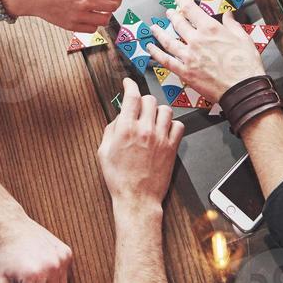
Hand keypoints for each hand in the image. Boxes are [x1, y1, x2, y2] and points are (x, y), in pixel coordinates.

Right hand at [0, 0, 134, 31]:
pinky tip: (89, 18)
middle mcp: (86, 0)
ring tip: (101, 10)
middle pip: (113, 7)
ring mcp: (80, 14)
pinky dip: (94, 25)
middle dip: (116, 3)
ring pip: (105, 20)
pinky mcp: (72, 25)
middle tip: (114, 0)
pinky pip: (92, 29)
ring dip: (106, 15)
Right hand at [98, 77, 183, 208]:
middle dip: (143, 100)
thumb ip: (110, 130)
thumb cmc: (119, 178)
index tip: (128, 83)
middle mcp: (144, 129)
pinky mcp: (171, 148)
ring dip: (158, 111)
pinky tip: (165, 129)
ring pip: (165, 109)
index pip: (131, 96)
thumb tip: (118, 118)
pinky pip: (178, 126)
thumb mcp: (103, 152)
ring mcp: (160, 138)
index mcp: (125, 128)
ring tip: (153, 118)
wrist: (136, 198)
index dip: (129, 85)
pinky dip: (172, 124)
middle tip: (139, 107)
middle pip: (149, 99)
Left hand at [146, 0, 264, 104]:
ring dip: (159, 32)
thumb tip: (228, 14)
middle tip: (168, 13)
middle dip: (172, 16)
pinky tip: (151, 49)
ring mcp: (189, 56)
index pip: (191, 10)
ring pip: (168, 41)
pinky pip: (166, 61)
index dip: (182, 2)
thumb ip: (232, 24)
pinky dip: (156, 54)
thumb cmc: (245, 66)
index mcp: (210, 29)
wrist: (243, 89)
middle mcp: (196, 40)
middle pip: (178, 23)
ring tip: (154, 28)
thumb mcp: (243, 38)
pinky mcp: (185, 72)